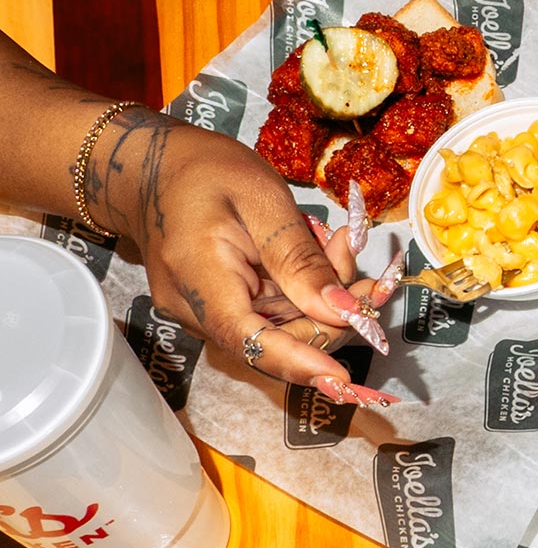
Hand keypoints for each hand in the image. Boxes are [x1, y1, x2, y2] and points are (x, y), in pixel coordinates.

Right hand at [93, 112, 388, 396]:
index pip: (252, 342)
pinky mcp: (221, 307)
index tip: (344, 378)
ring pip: (282, 327)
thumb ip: (300, 259)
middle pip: (278, 340)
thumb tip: (341, 311)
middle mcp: (197, 312)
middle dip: (333, 314)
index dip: (301, 363)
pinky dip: (305, 292)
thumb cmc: (206, 172)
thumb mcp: (263, 201)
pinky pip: (273, 313)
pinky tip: (323, 255)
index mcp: (200, 283)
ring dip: (324, 299)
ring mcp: (207, 314)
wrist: (155, 169)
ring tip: (343, 247)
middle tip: (372, 275)